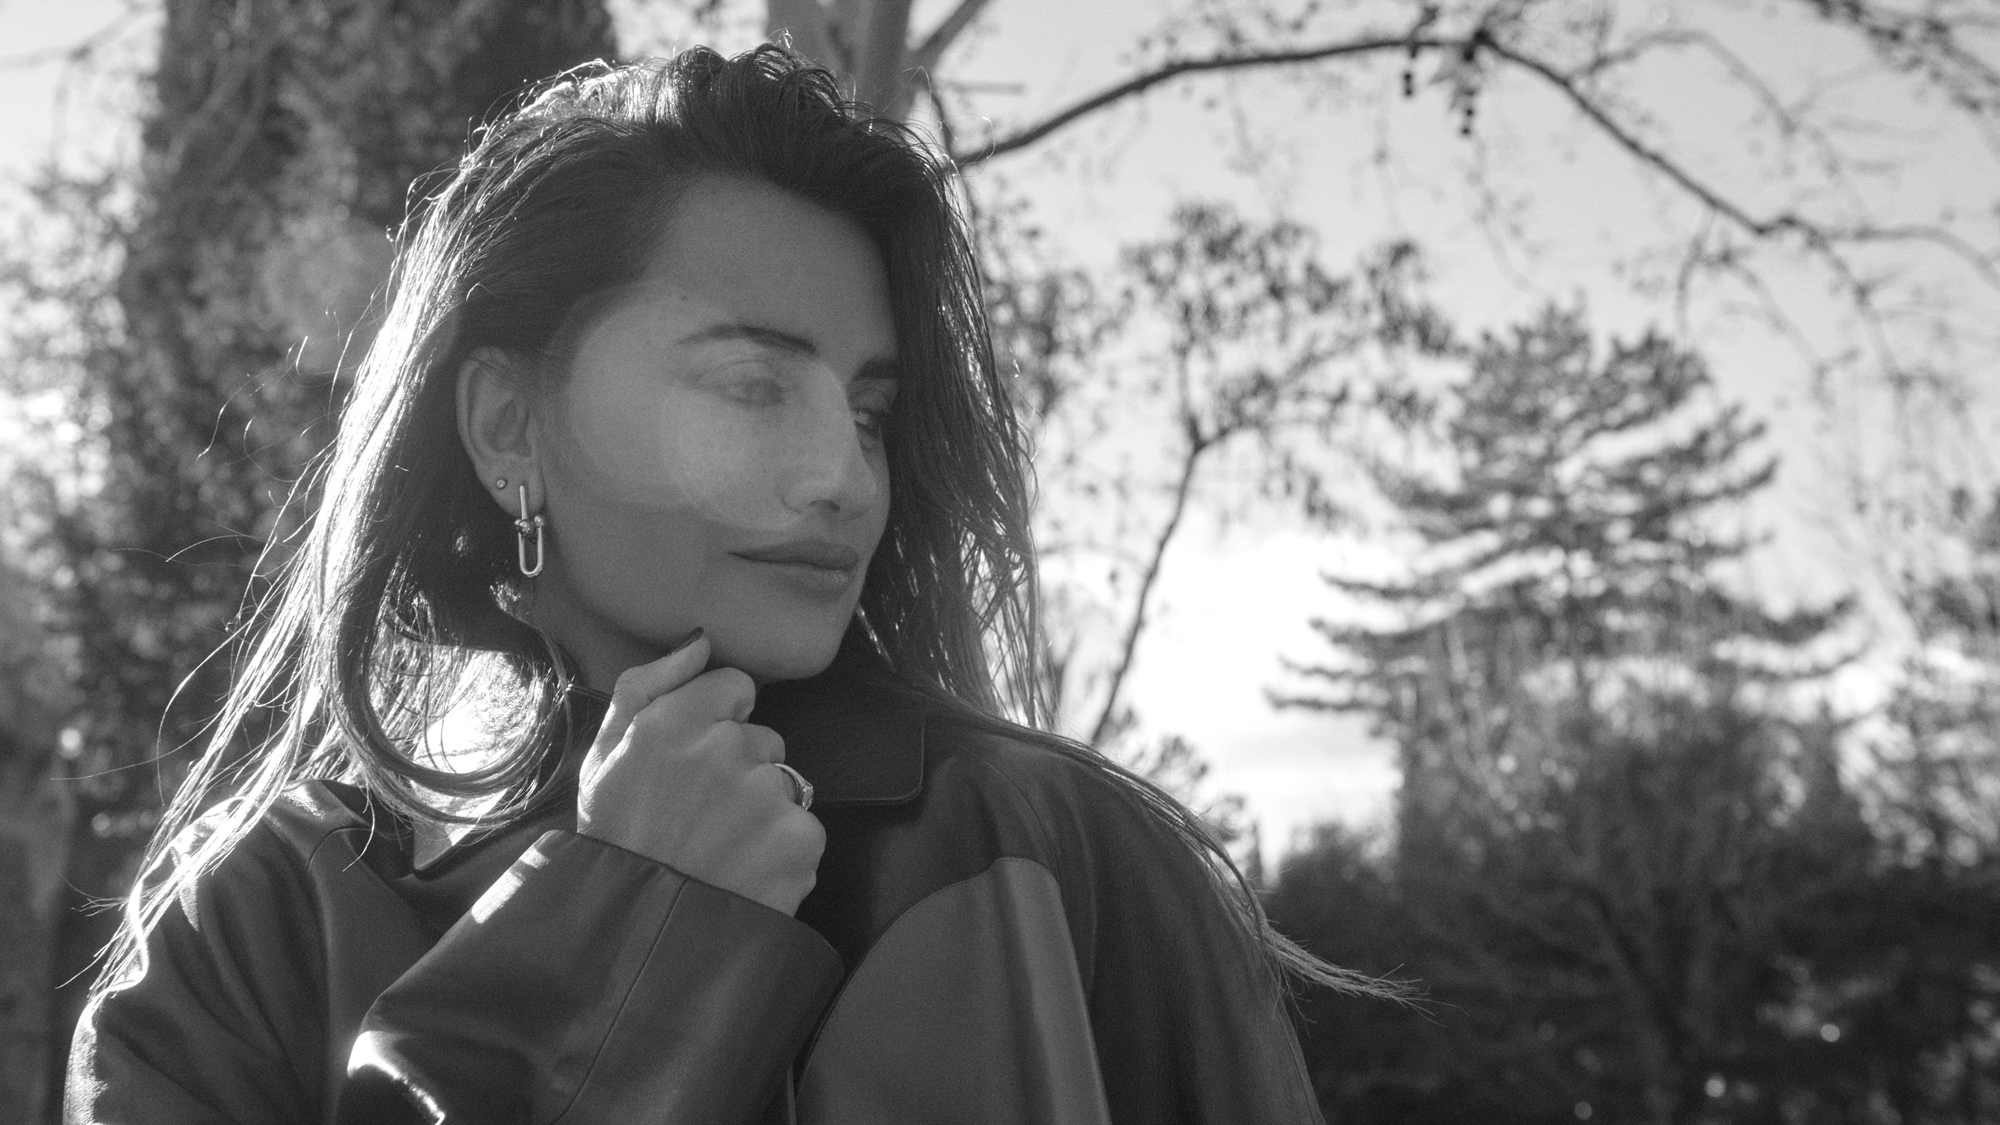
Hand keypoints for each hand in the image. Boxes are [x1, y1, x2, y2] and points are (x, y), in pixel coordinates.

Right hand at [576, 632, 824, 915]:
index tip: (693, 761)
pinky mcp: (800, 838)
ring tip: (719, 850)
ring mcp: (766, 794)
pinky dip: (782, 851)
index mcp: (673, 722)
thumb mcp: (605, 756)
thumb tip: (701, 639)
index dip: (717, 721)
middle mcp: (725, 749)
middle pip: (762, 738)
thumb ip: (648, 685)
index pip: (735, 686)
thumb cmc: (616, 841)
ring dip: (762, 811)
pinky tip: (744, 873)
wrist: (637, 935)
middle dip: (740, 769)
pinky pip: (803, 827)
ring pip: (784, 783)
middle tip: (700, 817)